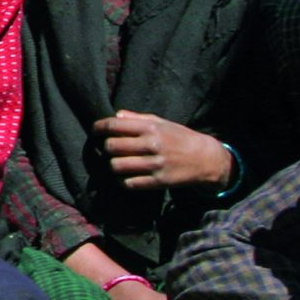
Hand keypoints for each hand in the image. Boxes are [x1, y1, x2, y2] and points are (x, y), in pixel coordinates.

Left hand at [96, 111, 234, 190]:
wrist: (205, 158)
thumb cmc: (179, 137)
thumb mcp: (162, 122)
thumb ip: (138, 118)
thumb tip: (116, 116)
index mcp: (151, 127)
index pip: (114, 125)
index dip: (99, 128)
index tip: (95, 131)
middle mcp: (151, 145)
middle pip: (111, 146)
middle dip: (105, 147)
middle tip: (107, 148)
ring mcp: (155, 164)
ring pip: (117, 166)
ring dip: (112, 164)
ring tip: (116, 162)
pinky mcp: (158, 181)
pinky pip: (129, 183)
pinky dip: (122, 180)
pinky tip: (125, 176)